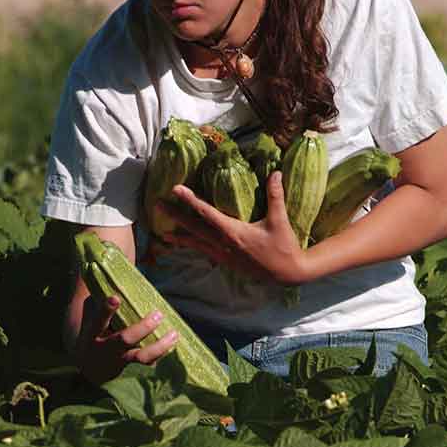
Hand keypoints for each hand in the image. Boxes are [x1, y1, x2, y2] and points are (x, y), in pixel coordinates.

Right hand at [76, 293, 178, 385]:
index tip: (116, 297)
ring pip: (141, 355)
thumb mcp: (88, 319)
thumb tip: (97, 267)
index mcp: (92, 333)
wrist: (88, 368)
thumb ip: (96, 301)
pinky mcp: (129, 366)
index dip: (106, 309)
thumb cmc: (92, 333)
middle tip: (158, 315)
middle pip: (125, 339)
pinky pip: (147, 361)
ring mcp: (119, 359)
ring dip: (159, 346)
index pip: (98, 319)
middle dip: (143, 328)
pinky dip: (160, 353)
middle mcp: (105, 348)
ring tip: (175, 334)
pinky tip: (173, 345)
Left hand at [158, 171, 309, 285]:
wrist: (288, 273)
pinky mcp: (228, 263)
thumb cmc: (284, 246)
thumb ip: (275, 195)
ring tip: (163, 233)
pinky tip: (187, 246)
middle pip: (194, 228)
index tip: (176, 189)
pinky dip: (194, 248)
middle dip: (175, 216)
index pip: (206, 213)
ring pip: (197, 244)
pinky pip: (205, 253)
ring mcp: (224, 256)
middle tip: (157, 206)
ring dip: (180, 237)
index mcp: (233, 232)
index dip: (190, 200)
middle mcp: (224, 244)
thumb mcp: (279, 220)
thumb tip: (275, 172)